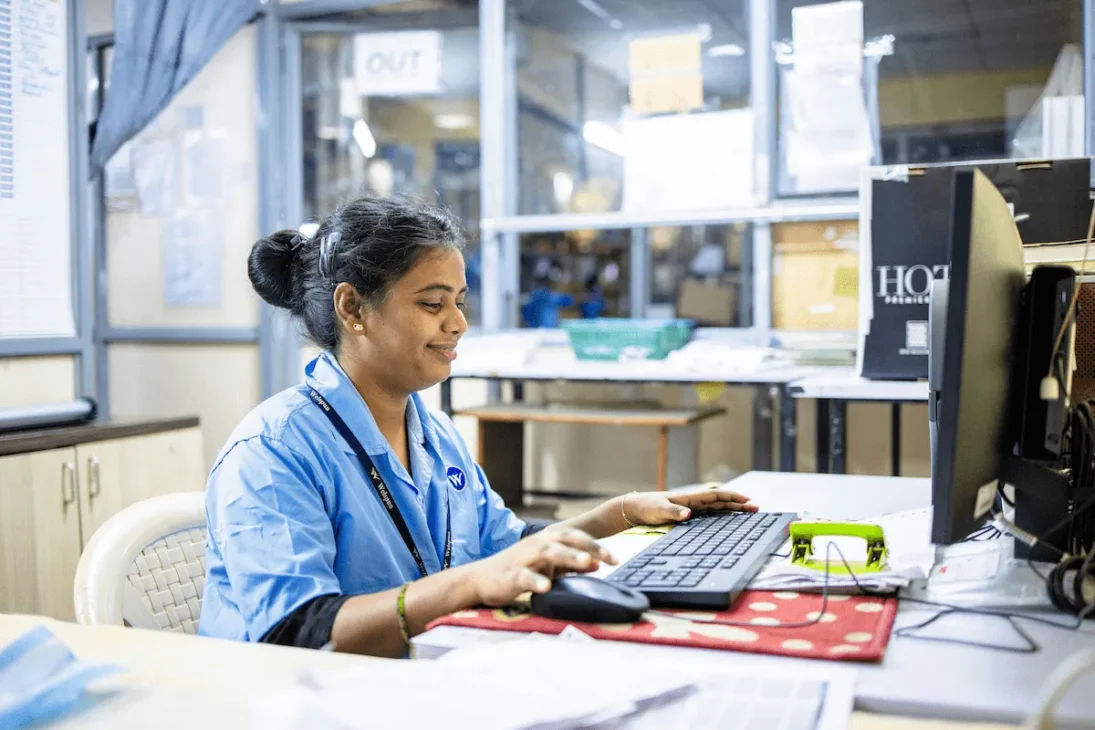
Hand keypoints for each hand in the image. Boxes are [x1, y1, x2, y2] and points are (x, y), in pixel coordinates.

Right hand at [470, 526, 616, 606]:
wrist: (480, 578)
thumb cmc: (519, 570)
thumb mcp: (548, 566)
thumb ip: (571, 564)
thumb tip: (597, 563)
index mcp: (547, 540)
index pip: (576, 536)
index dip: (597, 545)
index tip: (616, 559)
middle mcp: (536, 544)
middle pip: (566, 539)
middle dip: (589, 547)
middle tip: (610, 559)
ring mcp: (522, 557)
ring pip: (548, 552)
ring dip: (568, 556)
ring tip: (586, 563)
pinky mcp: (509, 574)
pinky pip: (524, 576)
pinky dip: (536, 580)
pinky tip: (546, 587)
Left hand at [620, 484, 757, 527]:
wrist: (636, 508)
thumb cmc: (647, 508)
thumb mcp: (659, 511)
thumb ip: (674, 513)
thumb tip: (689, 514)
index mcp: (690, 498)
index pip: (715, 495)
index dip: (732, 497)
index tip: (747, 500)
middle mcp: (693, 501)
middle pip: (721, 500)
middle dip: (738, 503)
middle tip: (756, 508)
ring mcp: (692, 507)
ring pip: (717, 507)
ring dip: (733, 509)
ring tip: (749, 512)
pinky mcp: (688, 514)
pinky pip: (710, 514)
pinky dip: (722, 514)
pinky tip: (729, 519)